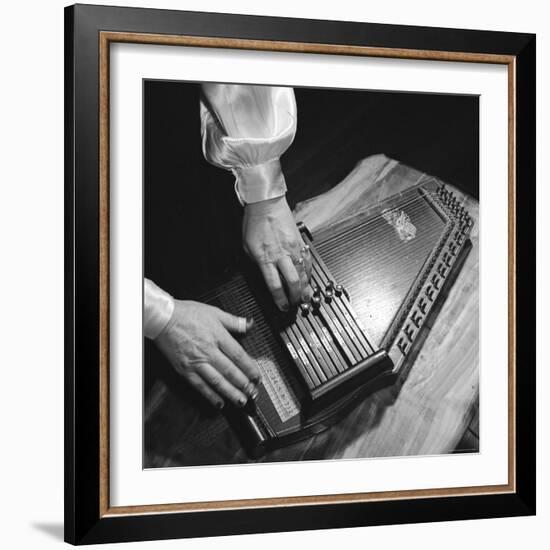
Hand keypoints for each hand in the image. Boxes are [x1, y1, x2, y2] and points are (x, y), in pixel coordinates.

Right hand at [155, 300, 260, 409]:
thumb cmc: (187, 314)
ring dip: (231, 393)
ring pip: (217, 381)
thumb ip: (234, 321)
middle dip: (244, 384)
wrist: (163, 319)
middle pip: (230, 371)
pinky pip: (200, 386)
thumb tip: (250, 324)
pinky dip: (211, 395)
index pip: (238, 355)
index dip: (250, 368)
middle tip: (253, 393)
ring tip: (241, 401)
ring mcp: (196, 362)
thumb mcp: (215, 312)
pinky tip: (219, 402)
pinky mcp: (185, 370)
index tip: (257, 376)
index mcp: (217, 336)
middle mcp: (208, 351)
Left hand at [243, 196, 311, 310]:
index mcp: (265, 257)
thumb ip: (257, 263)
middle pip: (293, 282)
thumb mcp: (247, 247)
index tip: (282, 307)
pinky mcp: (301, 243)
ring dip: (306, 288)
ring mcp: (294, 249)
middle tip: (296, 304)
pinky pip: (308, 261)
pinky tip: (310, 279)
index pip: (274, 285)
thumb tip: (265, 276)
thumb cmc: (255, 223)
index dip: (280, 299)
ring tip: (306, 297)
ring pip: (304, 273)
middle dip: (296, 297)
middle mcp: (281, 255)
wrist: (266, 203)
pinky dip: (310, 273)